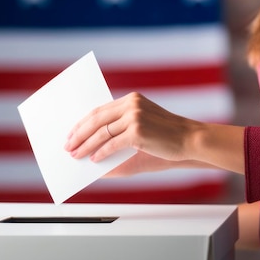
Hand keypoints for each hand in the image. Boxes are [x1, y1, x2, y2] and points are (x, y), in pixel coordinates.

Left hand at [65, 92, 202, 164]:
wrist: (190, 139)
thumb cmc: (167, 136)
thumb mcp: (141, 128)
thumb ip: (120, 132)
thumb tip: (94, 148)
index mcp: (131, 99)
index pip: (99, 110)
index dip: (83, 123)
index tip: (72, 133)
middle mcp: (131, 104)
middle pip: (96, 119)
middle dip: (79, 134)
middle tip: (68, 146)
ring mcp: (134, 116)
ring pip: (101, 132)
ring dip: (85, 145)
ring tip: (76, 155)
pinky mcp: (138, 131)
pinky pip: (112, 143)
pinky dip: (101, 153)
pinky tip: (94, 160)